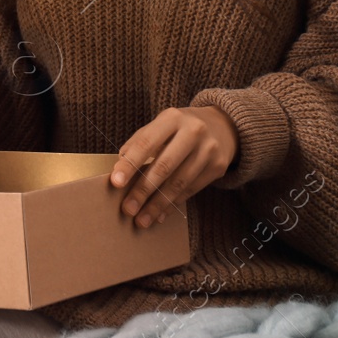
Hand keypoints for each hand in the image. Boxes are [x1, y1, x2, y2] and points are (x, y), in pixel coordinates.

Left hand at [109, 105, 238, 228]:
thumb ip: (140, 142)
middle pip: (164, 166)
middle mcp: (193, 131)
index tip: (115, 182)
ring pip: (179, 182)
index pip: (146, 143)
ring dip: (158, 204)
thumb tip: (120, 168)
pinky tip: (160, 214)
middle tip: (128, 209)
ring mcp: (209, 150)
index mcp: (172, 118)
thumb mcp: (161, 125)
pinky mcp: (218, 167)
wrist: (222, 126)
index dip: (130, 164)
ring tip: (142, 219)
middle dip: (143, 190)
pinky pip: (191, 190)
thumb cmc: (180, 128)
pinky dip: (173, 204)